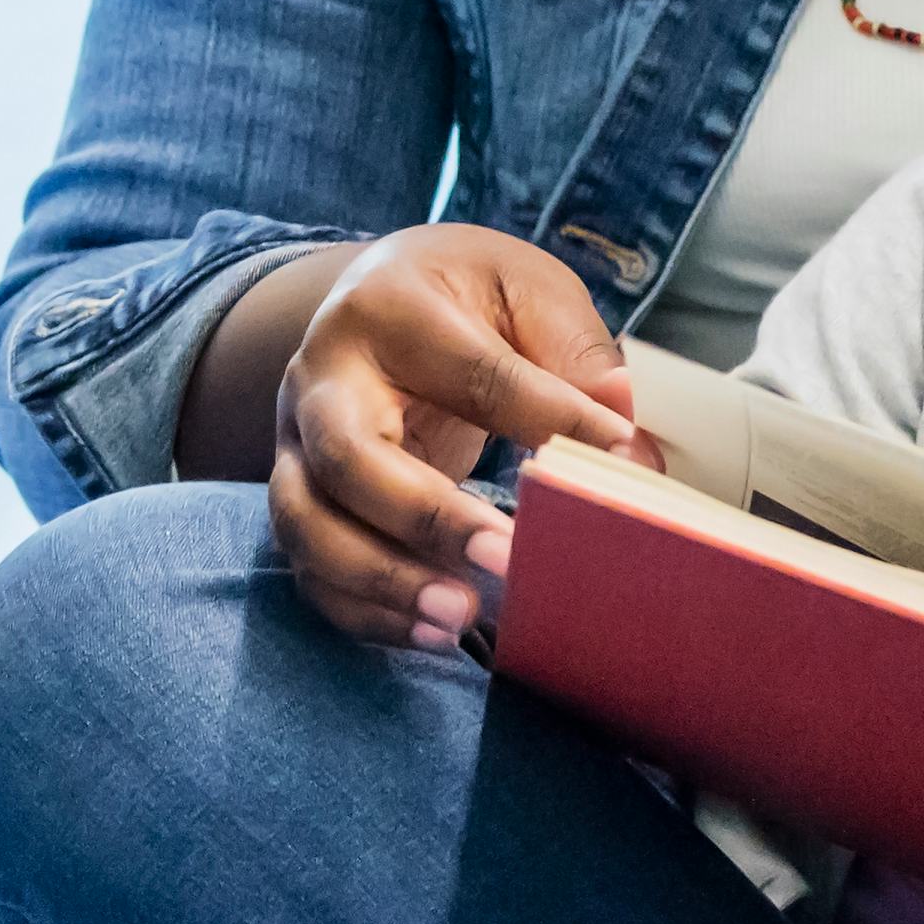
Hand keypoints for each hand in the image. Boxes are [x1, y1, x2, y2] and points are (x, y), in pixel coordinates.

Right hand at [268, 222, 636, 646]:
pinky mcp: (298, 494)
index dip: (550, 419)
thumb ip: (575, 355)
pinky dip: (364, 610)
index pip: (473, 374)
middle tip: (507, 559)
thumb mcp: (525, 289)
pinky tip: (431, 634)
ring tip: (463, 616)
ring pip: (307, 523)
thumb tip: (629, 429)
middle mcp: (322, 376)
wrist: (372, 293)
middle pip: (347, 457)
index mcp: (389, 306)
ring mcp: (294, 442)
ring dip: (382, 580)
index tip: (620, 459)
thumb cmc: (464, 294)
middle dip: (425, 519)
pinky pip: (310, 567)